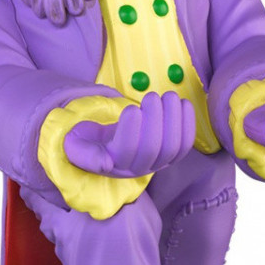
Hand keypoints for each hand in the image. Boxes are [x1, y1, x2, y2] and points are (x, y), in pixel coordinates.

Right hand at [64, 91, 196, 177]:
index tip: (131, 108)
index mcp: (114, 164)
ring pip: (172, 147)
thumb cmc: (89, 142)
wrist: (102, 146)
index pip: (126, 151)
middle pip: (153, 148)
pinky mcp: (170, 156)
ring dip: (174, 119)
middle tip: (152, 97)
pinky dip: (188, 124)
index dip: (131, 130)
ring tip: (169, 96)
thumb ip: (86, 154)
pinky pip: (184, 144)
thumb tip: (106, 163)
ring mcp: (156, 164)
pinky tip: (184, 104)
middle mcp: (137, 168)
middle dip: (155, 120)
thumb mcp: (77, 146)